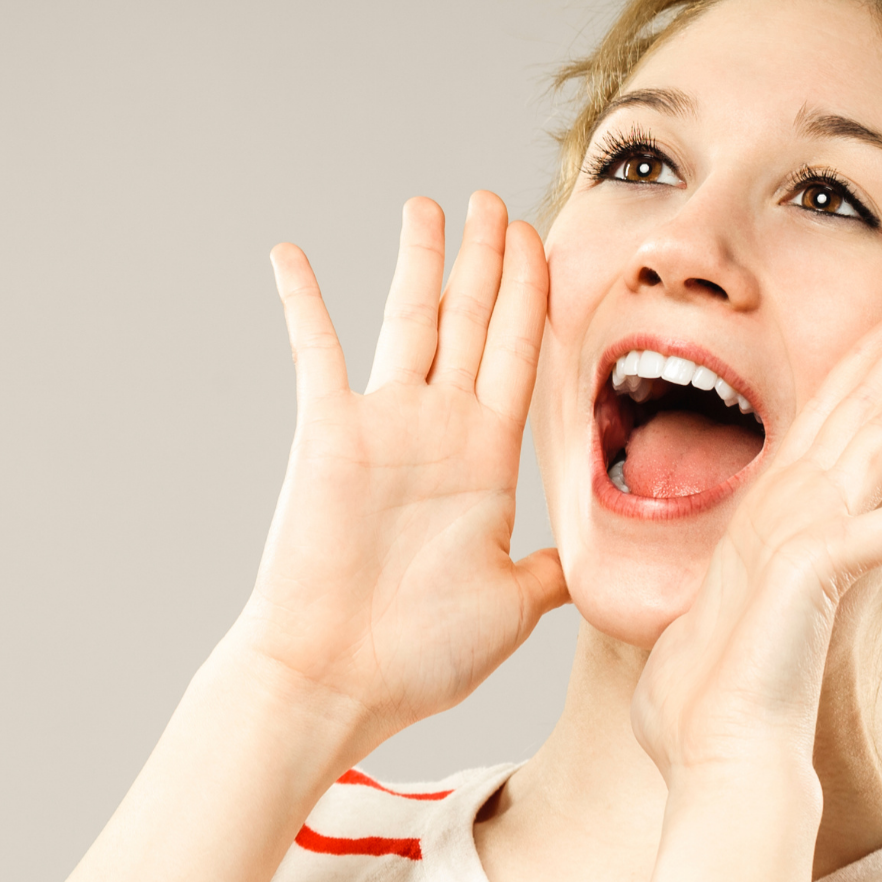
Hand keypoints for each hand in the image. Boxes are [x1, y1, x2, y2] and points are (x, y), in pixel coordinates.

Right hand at [229, 192, 567, 742]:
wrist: (338, 681)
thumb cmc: (419, 654)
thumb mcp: (514, 605)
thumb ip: (551, 569)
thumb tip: (589, 563)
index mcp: (486, 460)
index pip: (520, 356)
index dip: (534, 297)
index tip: (542, 244)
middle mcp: (439, 430)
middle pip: (473, 321)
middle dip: (488, 259)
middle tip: (497, 201)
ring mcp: (384, 427)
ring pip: (409, 320)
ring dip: (420, 260)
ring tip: (431, 205)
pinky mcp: (328, 434)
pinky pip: (315, 352)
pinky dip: (304, 301)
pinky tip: (291, 253)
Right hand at [630, 296, 881, 779]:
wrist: (715, 754)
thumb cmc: (709, 702)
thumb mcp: (731, 622)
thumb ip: (752, 588)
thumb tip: (764, 589)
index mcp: (760, 514)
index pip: (818, 417)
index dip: (864, 364)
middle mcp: (779, 508)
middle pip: (854, 406)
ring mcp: (798, 533)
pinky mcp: (820, 568)